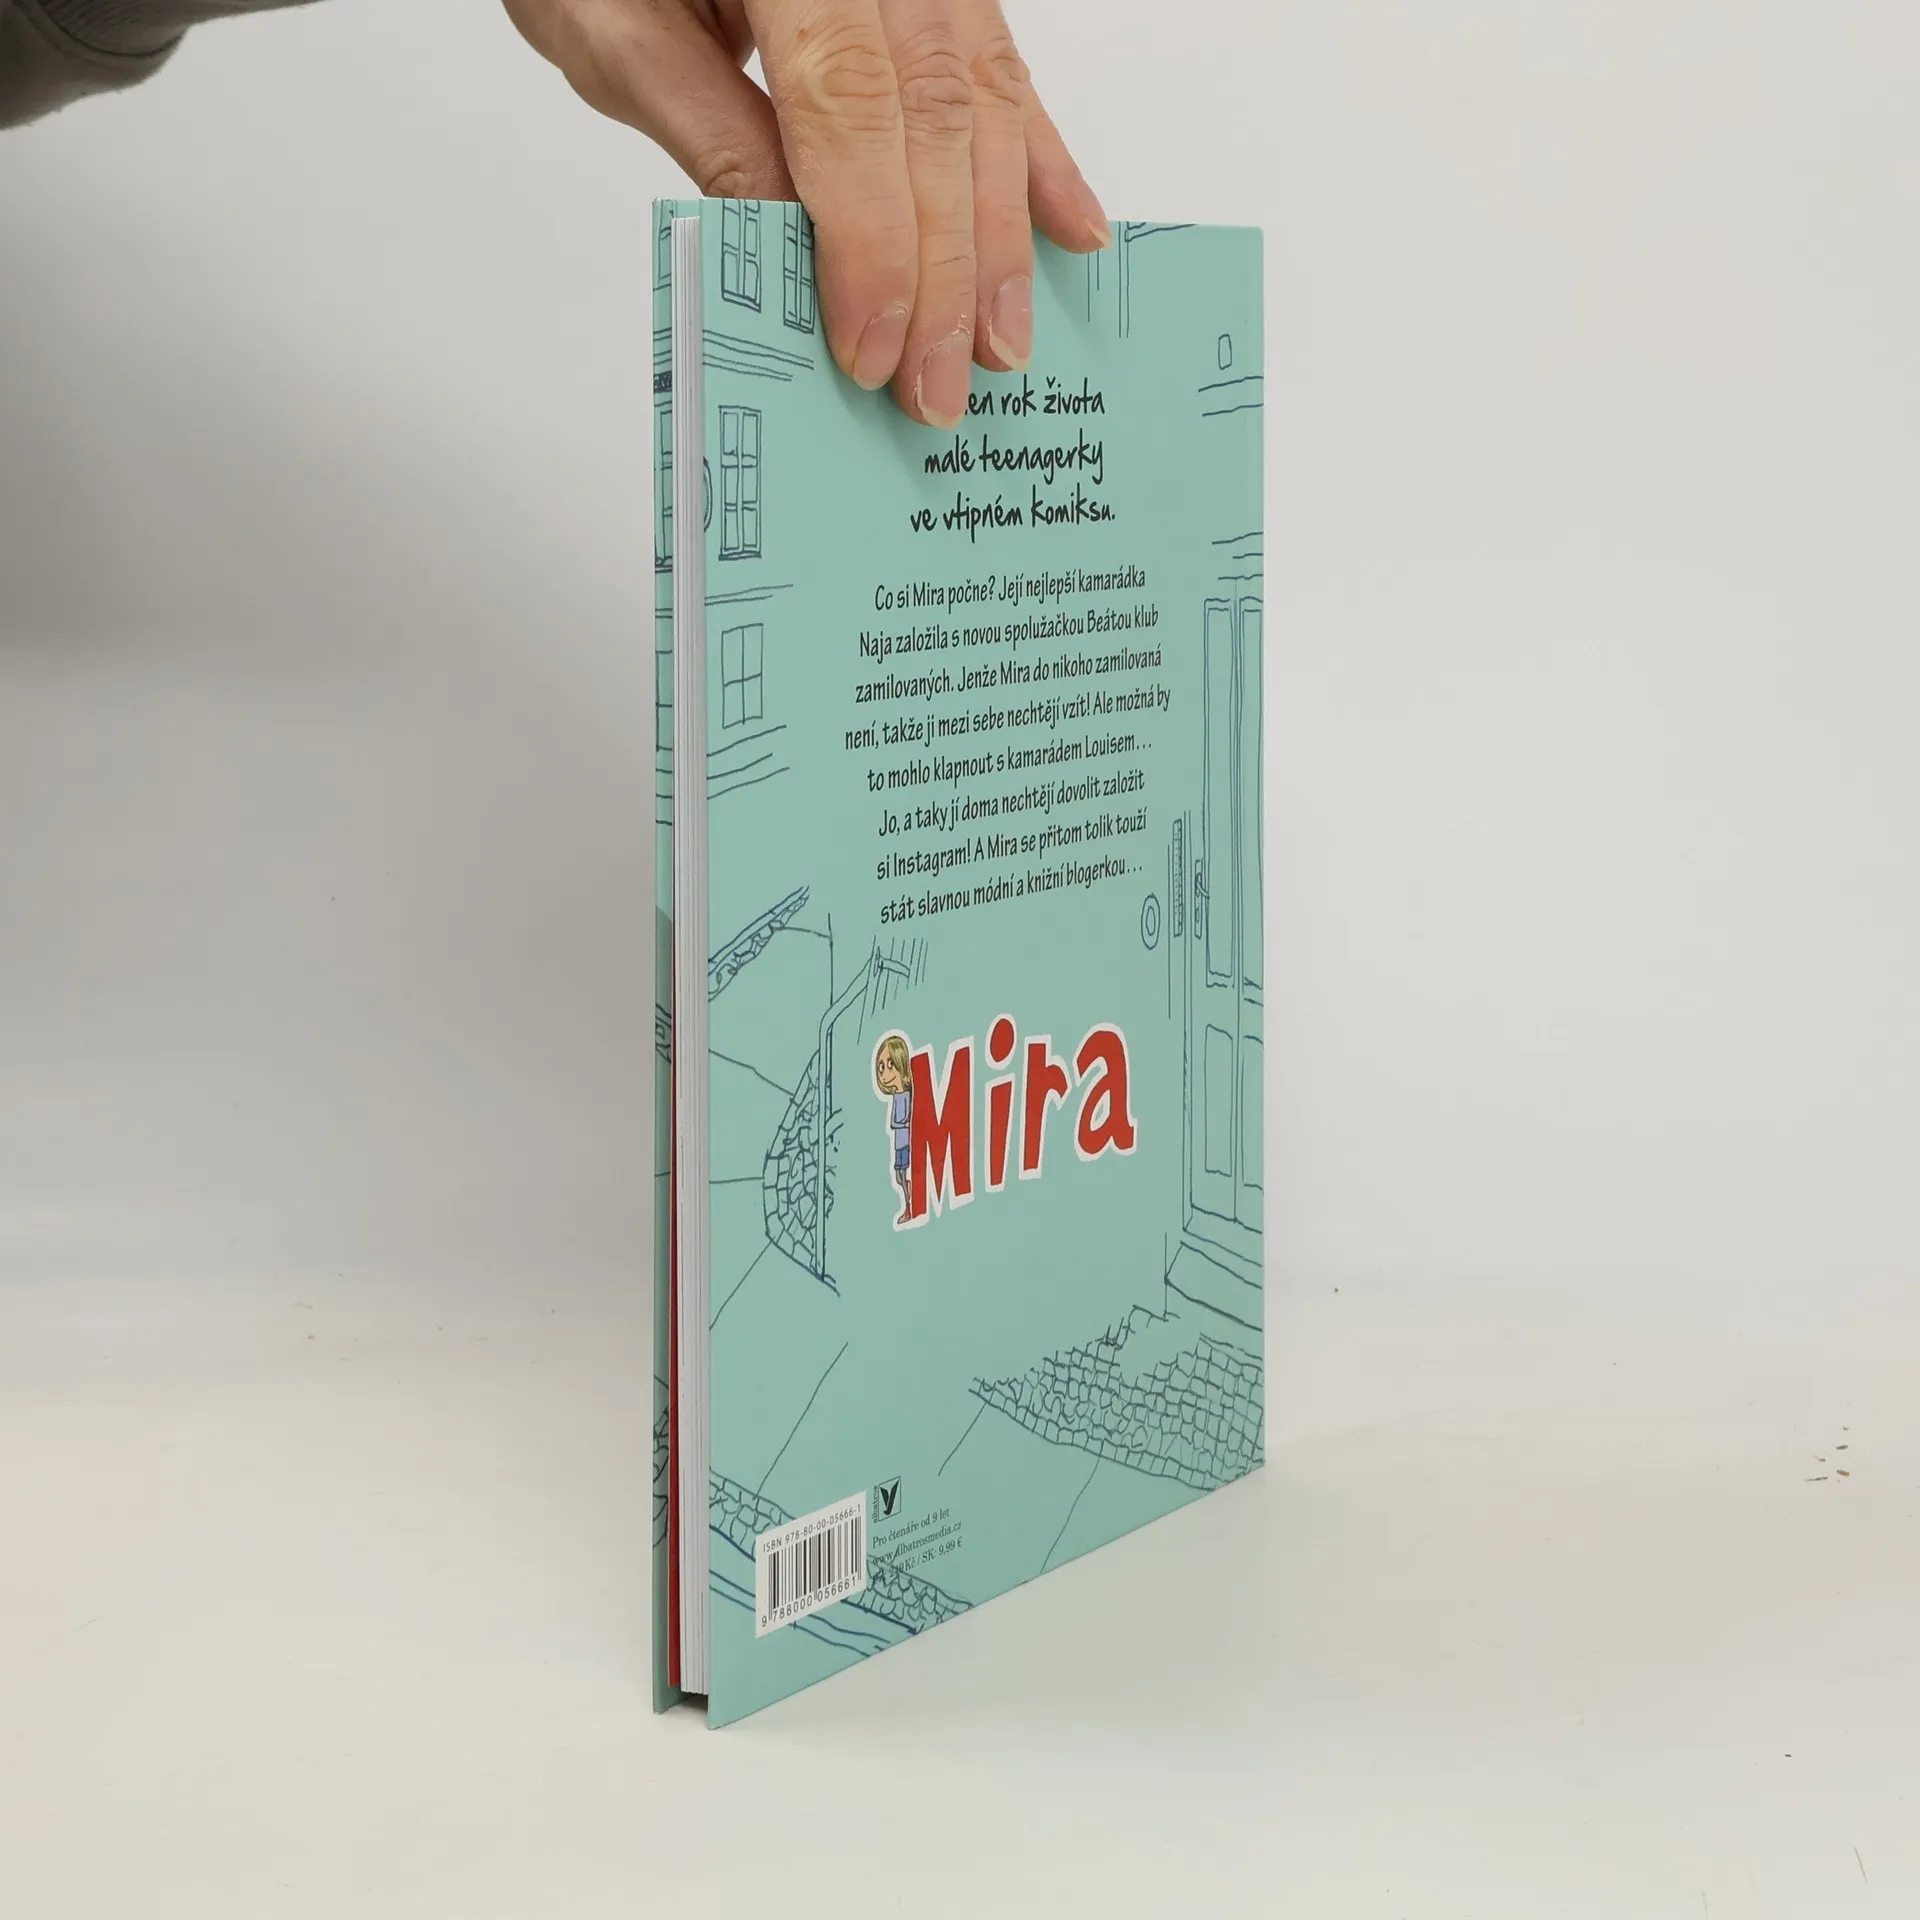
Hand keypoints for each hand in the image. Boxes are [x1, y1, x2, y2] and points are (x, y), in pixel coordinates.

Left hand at [500, 0, 1109, 427]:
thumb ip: (716, 137)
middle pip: (937, 114)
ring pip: (984, 98)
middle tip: (942, 386)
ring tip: (1002, 342)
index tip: (874, 350)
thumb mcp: (617, 32)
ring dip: (1000, 237)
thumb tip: (805, 266)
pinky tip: (1071, 230)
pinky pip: (1002, 64)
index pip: (849, 104)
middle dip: (947, 270)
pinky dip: (1037, 157)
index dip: (873, 241)